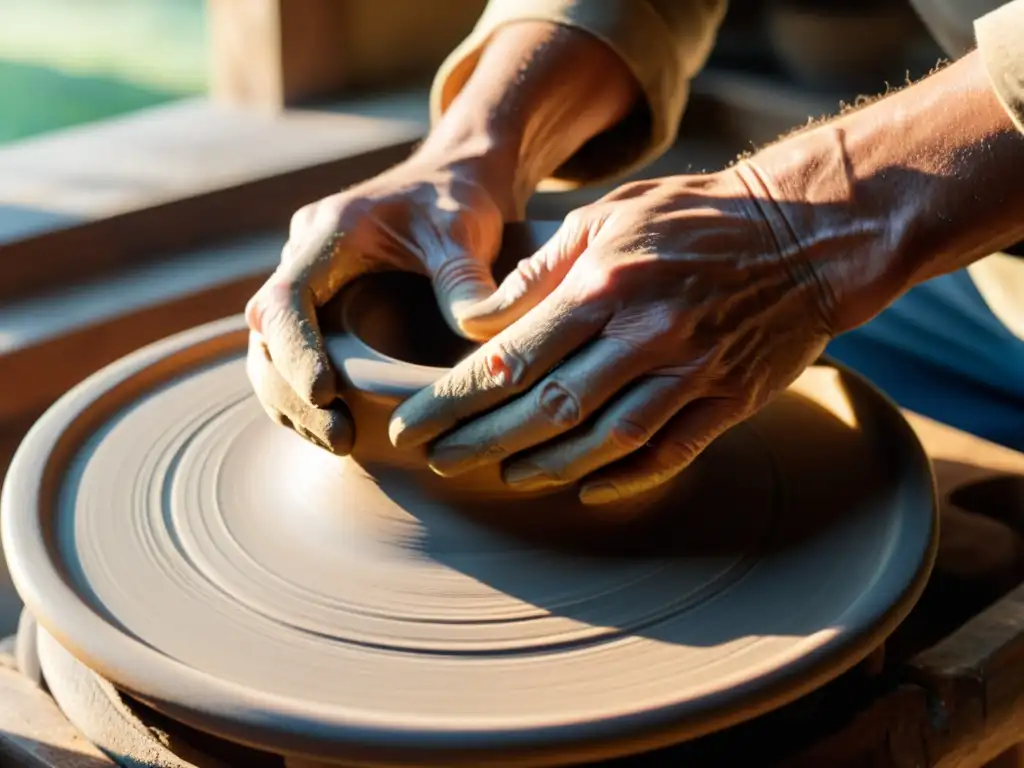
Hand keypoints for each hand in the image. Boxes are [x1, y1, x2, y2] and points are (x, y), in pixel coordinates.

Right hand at [245, 151, 513, 454]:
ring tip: (338, 442)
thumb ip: (466, 279)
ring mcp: (309, 282)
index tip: (325, 396)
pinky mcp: (321, 304)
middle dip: (291, 392)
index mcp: (329, 232)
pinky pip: (291, 355)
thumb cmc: (459, 200)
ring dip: (292, 403)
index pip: (286, 298)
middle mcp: (304, 256)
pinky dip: (303, 396)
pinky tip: (336, 428)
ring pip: (270, 352)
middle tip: (339, 438)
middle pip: (267, 335)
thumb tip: (478, 336)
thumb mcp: (467, 230)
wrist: (453, 180)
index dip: (295, 351)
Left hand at [388, 166, 840, 504]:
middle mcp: (643, 334)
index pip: (509, 358)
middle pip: (546, 408)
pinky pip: (668, 452)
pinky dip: (624, 477)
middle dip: (482, 442)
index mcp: (604, 284)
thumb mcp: (612, 213)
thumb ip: (544, 267)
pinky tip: (585, 489)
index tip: (412, 426)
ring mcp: (690, 372)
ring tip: (503, 479)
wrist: (809, 232)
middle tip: (438, 465)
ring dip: (545, 467)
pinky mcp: (728, 399)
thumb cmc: (696, 216)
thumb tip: (482, 317)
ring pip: (603, 439)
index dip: (453, 400)